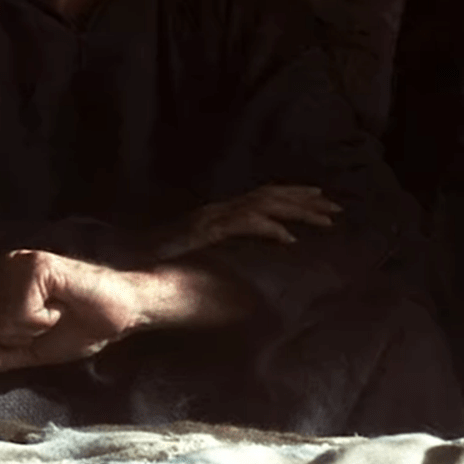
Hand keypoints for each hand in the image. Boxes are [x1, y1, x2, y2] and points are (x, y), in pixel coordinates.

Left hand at [0, 250, 145, 371]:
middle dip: (15, 338)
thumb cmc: (81, 326)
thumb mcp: (34, 350)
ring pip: (0, 321)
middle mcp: (3, 269)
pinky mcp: (34, 264)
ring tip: (56, 313)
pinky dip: (41, 320)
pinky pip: (20, 313)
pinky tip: (59, 306)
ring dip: (31, 329)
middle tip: (49, 323)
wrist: (120, 314)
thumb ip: (1, 352)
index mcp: (0, 286)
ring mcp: (17, 263)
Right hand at [148, 185, 341, 260]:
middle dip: (304, 200)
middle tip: (336, 208)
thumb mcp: (198, 259)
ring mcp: (211, 220)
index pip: (261, 197)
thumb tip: (247, 267)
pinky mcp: (204, 233)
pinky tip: (289, 239)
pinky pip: (242, 226)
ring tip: (325, 219)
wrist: (126, 268)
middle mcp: (217, 211)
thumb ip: (222, 256)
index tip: (320, 198)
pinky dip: (268, 229)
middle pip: (268, 196)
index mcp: (218, 215)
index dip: (292, 195)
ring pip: (262, 205)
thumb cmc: (158, 267)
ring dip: (296, 211)